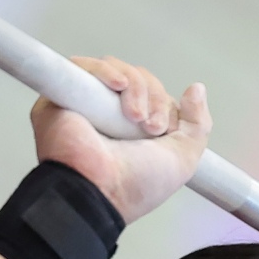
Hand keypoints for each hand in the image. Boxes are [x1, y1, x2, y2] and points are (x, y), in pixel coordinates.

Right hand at [31, 56, 210, 221]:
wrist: (100, 192)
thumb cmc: (136, 185)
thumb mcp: (182, 158)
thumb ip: (197, 124)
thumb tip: (196, 88)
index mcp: (133, 129)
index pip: (153, 93)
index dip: (164, 103)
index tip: (162, 130)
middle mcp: (108, 115)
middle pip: (137, 78)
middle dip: (152, 96)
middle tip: (150, 127)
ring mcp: (84, 104)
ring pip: (115, 71)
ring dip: (135, 86)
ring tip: (134, 116)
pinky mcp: (60, 95)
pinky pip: (83, 67)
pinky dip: (106, 71)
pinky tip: (118, 85)